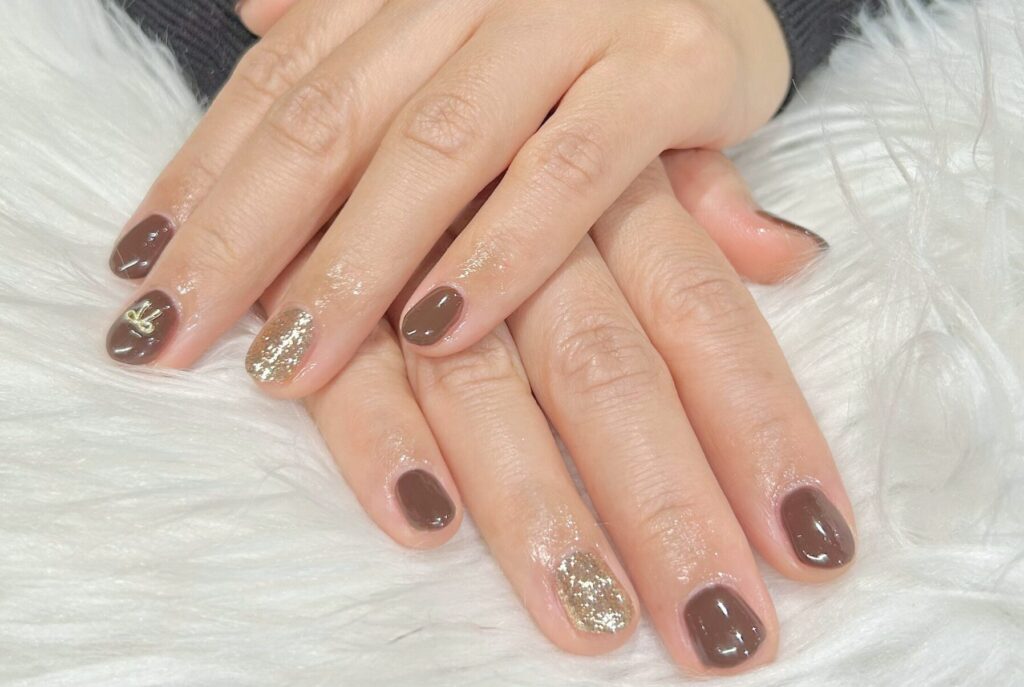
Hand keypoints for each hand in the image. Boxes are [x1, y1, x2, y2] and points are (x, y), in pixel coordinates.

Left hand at [105, 0, 792, 401]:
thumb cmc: (589, 11)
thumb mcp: (472, 14)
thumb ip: (364, 23)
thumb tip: (251, 11)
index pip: (284, 79)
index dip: (205, 174)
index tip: (142, 271)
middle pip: (332, 116)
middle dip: (243, 236)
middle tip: (173, 337)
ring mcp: (577, 16)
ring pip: (438, 146)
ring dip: (355, 263)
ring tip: (289, 364)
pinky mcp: (675, 65)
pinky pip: (572, 168)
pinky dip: (504, 248)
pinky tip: (439, 328)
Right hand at [257, 157, 852, 674]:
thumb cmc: (528, 69)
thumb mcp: (623, 107)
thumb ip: (699, 189)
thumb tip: (793, 255)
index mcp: (614, 174)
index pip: (705, 316)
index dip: (760, 431)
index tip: (809, 545)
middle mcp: (526, 205)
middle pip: (605, 367)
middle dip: (661, 504)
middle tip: (716, 633)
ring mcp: (413, 227)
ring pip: (480, 373)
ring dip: (530, 498)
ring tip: (583, 611)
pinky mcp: (311, 241)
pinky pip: (342, 346)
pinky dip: (374, 431)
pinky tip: (419, 520)